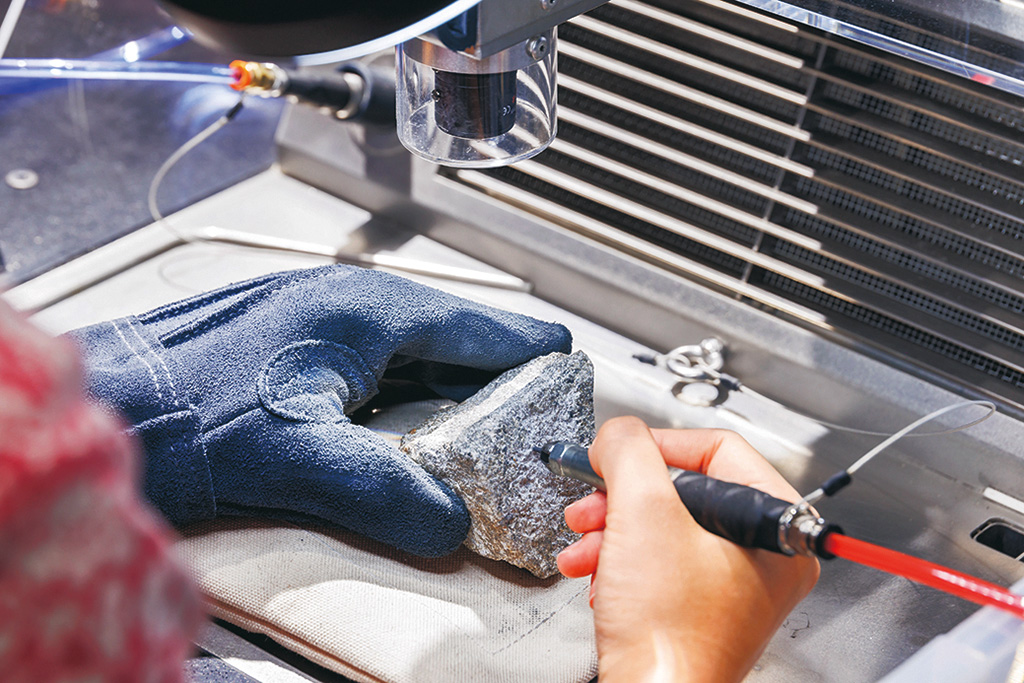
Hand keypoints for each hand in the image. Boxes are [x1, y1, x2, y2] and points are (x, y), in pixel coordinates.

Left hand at [68, 265, 570, 556]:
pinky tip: (403, 429)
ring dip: (446, 387)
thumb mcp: (297, 456)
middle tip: (526, 409)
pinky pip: (376, 368)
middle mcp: (346, 305)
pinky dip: (404, 396)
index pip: (474, 323)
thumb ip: (385, 489)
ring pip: (410, 353)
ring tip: (475, 426)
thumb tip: (448, 520)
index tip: (563, 357)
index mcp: (363, 310)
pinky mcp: (298, 348)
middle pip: (447, 338)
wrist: (112, 407)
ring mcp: (319, 322)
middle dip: (492, 375)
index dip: (526, 345)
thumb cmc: (185, 413)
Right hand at [557, 417, 818, 682]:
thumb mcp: (643, 512)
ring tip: (585, 544)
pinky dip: (621, 560)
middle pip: (684, 489)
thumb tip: (619, 432)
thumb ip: (629, 450)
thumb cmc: (669, 634)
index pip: (717, 448)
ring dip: (613, 529)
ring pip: (664, 526)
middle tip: (594, 502)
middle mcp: (763, 557)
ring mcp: (732, 585)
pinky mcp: (699, 608)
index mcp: (775, 528)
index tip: (615, 454)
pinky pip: (658, 561)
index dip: (656, 445)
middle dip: (625, 496)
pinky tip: (595, 572)